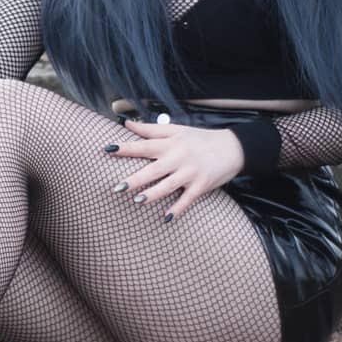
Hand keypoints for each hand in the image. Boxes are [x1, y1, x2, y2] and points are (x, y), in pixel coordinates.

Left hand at [105, 118, 244, 220]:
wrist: (233, 147)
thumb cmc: (200, 139)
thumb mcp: (177, 130)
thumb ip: (151, 129)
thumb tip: (126, 123)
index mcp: (171, 143)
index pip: (144, 144)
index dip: (125, 147)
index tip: (107, 149)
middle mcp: (179, 157)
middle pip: (153, 169)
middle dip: (135, 179)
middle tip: (117, 187)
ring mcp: (190, 173)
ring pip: (168, 186)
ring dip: (153, 194)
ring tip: (137, 201)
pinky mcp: (201, 185)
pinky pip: (187, 199)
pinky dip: (177, 209)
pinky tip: (166, 218)